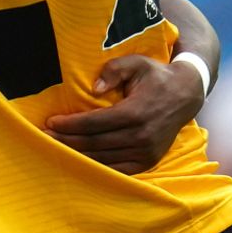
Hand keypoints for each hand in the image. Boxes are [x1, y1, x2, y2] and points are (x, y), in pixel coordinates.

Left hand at [45, 55, 204, 174]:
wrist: (186, 95)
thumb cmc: (155, 76)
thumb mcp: (136, 63)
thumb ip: (114, 70)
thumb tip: (94, 89)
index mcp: (136, 112)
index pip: (94, 122)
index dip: (70, 124)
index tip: (50, 121)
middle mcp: (142, 136)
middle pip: (95, 143)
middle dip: (67, 140)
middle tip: (45, 136)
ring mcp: (147, 152)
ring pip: (104, 158)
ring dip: (77, 155)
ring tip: (56, 148)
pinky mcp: (149, 161)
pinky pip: (118, 169)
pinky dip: (97, 167)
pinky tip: (79, 161)